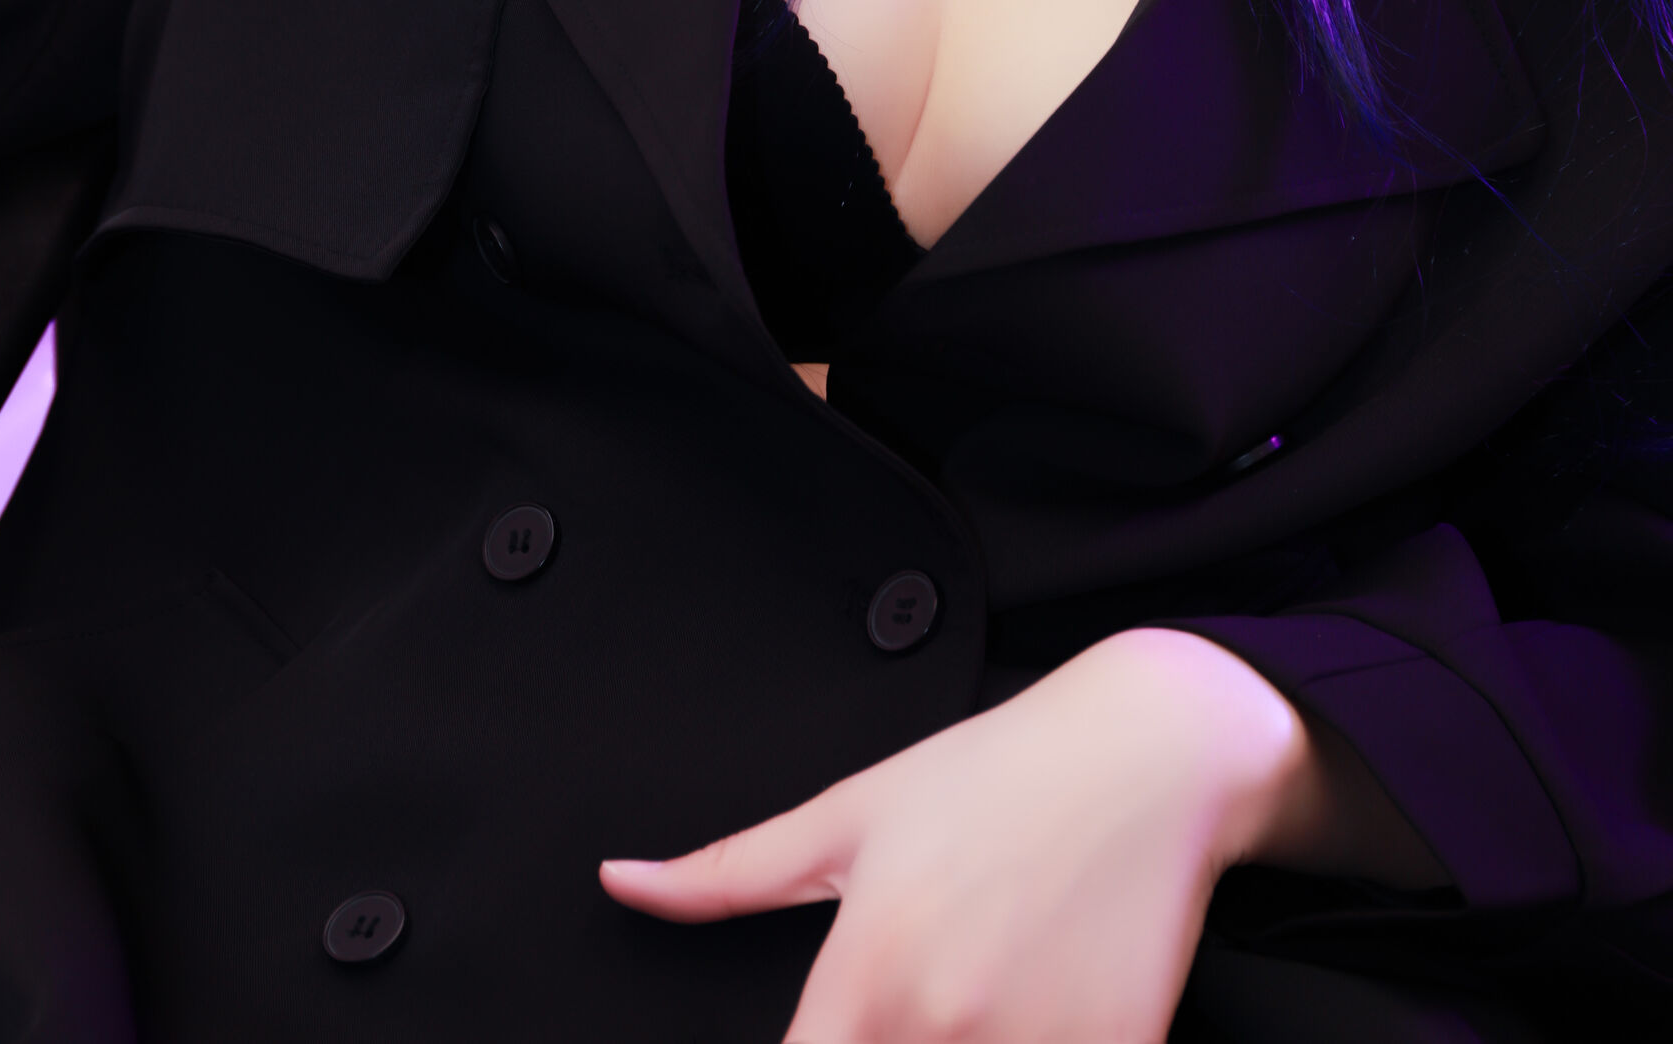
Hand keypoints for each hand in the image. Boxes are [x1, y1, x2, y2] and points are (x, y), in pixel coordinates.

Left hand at [599, 627, 1319, 1042]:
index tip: (813, 1043)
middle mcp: (943, 1029)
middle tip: (908, 990)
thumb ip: (727, 873)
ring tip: (975, 982)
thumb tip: (622, 883)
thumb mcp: (850, 813)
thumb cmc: (992, 774)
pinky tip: (1035, 1001)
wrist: (1147, 754)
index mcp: (866, 976)